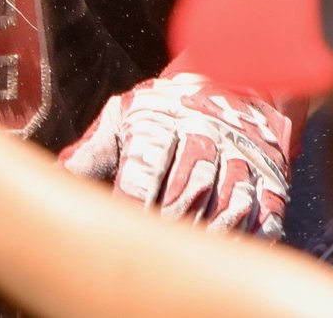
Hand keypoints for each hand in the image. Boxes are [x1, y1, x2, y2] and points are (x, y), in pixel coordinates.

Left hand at [60, 73, 294, 236]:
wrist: (235, 82)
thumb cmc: (168, 108)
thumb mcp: (125, 115)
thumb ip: (93, 149)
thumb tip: (61, 177)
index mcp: (162, 120)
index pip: (145, 167)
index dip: (132, 200)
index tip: (122, 223)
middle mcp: (204, 135)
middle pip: (186, 189)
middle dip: (168, 221)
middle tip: (153, 246)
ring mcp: (241, 155)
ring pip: (228, 203)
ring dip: (208, 232)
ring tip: (189, 251)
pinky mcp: (271, 174)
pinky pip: (264, 211)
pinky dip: (248, 234)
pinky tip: (229, 245)